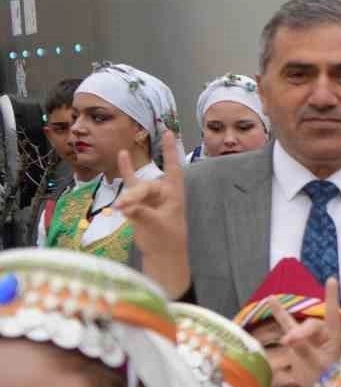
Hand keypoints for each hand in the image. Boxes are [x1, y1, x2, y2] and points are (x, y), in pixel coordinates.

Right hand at [117, 131, 190, 296]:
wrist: (162, 254)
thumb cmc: (167, 239)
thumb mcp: (157, 226)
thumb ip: (141, 213)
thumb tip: (125, 205)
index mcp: (174, 194)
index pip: (173, 168)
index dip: (170, 151)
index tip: (169, 133)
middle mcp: (162, 191)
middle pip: (147, 186)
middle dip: (135, 196)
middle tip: (125, 208)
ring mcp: (149, 196)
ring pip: (135, 189)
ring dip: (128, 195)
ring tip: (120, 206)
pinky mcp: (137, 202)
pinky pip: (130, 185)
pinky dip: (125, 171)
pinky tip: (122, 155)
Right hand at [269, 277, 340, 386]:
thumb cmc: (324, 379)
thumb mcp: (318, 368)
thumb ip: (304, 351)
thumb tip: (289, 338)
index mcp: (333, 338)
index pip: (333, 315)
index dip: (332, 297)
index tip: (331, 280)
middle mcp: (322, 334)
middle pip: (311, 325)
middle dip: (300, 332)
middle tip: (289, 342)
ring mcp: (308, 336)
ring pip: (296, 325)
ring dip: (284, 316)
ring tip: (272, 301)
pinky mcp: (296, 341)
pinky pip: (286, 326)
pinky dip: (279, 314)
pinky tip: (271, 300)